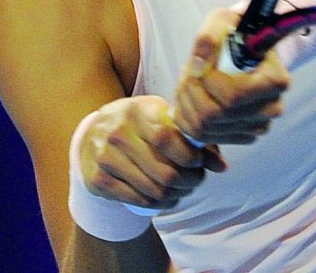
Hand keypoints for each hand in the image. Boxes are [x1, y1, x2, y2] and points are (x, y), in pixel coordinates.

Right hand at [77, 95, 226, 210]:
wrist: (93, 134)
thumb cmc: (139, 125)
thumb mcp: (162, 120)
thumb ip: (193, 139)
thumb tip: (221, 166)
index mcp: (136, 111)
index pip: (167, 138)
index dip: (190, 156)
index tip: (198, 162)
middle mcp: (117, 132)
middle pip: (165, 172)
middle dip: (190, 182)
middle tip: (196, 180)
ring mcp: (105, 157)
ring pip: (154, 190)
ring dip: (176, 195)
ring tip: (182, 189)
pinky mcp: (98, 179)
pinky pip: (139, 200)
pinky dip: (158, 204)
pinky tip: (165, 197)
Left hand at [172, 8, 290, 144]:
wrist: (245, 48)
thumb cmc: (235, 34)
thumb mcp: (222, 21)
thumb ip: (209, 38)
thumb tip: (198, 68)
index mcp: (275, 81)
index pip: (232, 95)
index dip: (205, 82)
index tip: (196, 62)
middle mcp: (271, 108)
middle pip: (215, 115)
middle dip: (190, 92)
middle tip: (186, 73)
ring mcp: (257, 125)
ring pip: (206, 128)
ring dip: (186, 104)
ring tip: (187, 82)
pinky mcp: (241, 135)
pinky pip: (204, 137)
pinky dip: (187, 119)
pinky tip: (190, 99)